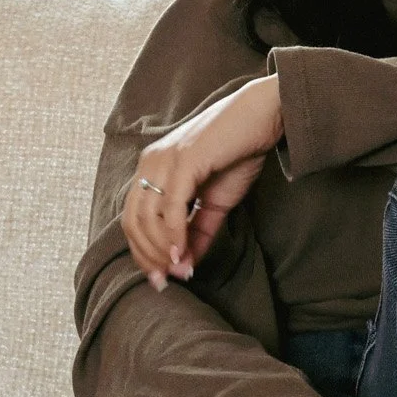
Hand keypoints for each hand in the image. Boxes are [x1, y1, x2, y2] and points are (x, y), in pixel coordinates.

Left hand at [122, 75, 282, 288]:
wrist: (263, 115)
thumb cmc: (240, 151)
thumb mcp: (217, 199)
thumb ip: (200, 229)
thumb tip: (188, 262)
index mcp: (153, 169)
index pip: (133, 218)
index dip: (143, 252)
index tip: (161, 278)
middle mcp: (150, 163)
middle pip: (133, 221)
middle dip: (148, 257)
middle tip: (167, 281)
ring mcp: (164, 160)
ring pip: (147, 217)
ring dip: (162, 251)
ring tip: (181, 269)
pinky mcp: (184, 160)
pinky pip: (171, 206)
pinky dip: (174, 234)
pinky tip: (183, 253)